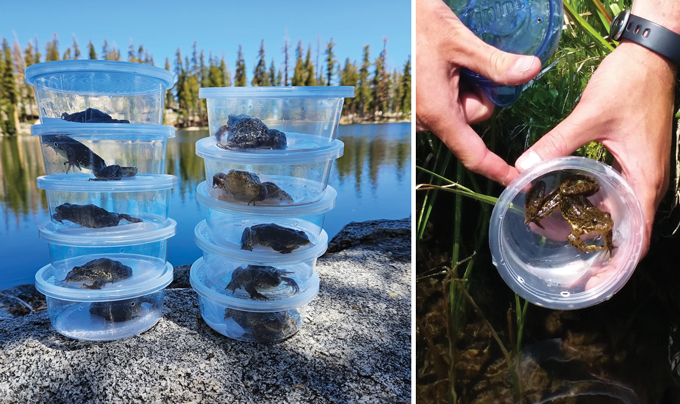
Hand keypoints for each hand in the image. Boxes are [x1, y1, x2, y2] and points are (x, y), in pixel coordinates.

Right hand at [415, 0, 540, 184]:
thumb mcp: (460, 42)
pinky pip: (440, 105)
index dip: (497, 168)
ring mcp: (414, 112)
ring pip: (456, 111)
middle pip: (470, 119)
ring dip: (461, 88)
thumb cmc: (414, 25)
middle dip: (477, 93)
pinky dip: (447, 88)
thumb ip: (496, 63)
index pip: (473, 152)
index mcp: (437, 111)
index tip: (516, 181)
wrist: (381, 17)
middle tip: (466, 63)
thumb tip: (531, 70)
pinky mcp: (409, 104)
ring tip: (446, 60)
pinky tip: (437, 65)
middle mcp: (423, 118)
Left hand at [515, 42, 675, 257]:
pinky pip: (613, 195)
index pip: (637, 239)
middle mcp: (645, 183)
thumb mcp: (590, 115)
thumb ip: (557, 143)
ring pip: (618, 215)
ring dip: (594, 232)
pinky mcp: (630, 162)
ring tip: (562, 244)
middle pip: (627, 234)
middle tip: (570, 274)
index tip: (592, 283)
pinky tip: (567, 209)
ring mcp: (639, 172)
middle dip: (601, 256)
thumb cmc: (629, 84)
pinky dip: (593, 207)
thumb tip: (523, 168)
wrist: (651, 56)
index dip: (616, 266)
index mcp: (643, 180)